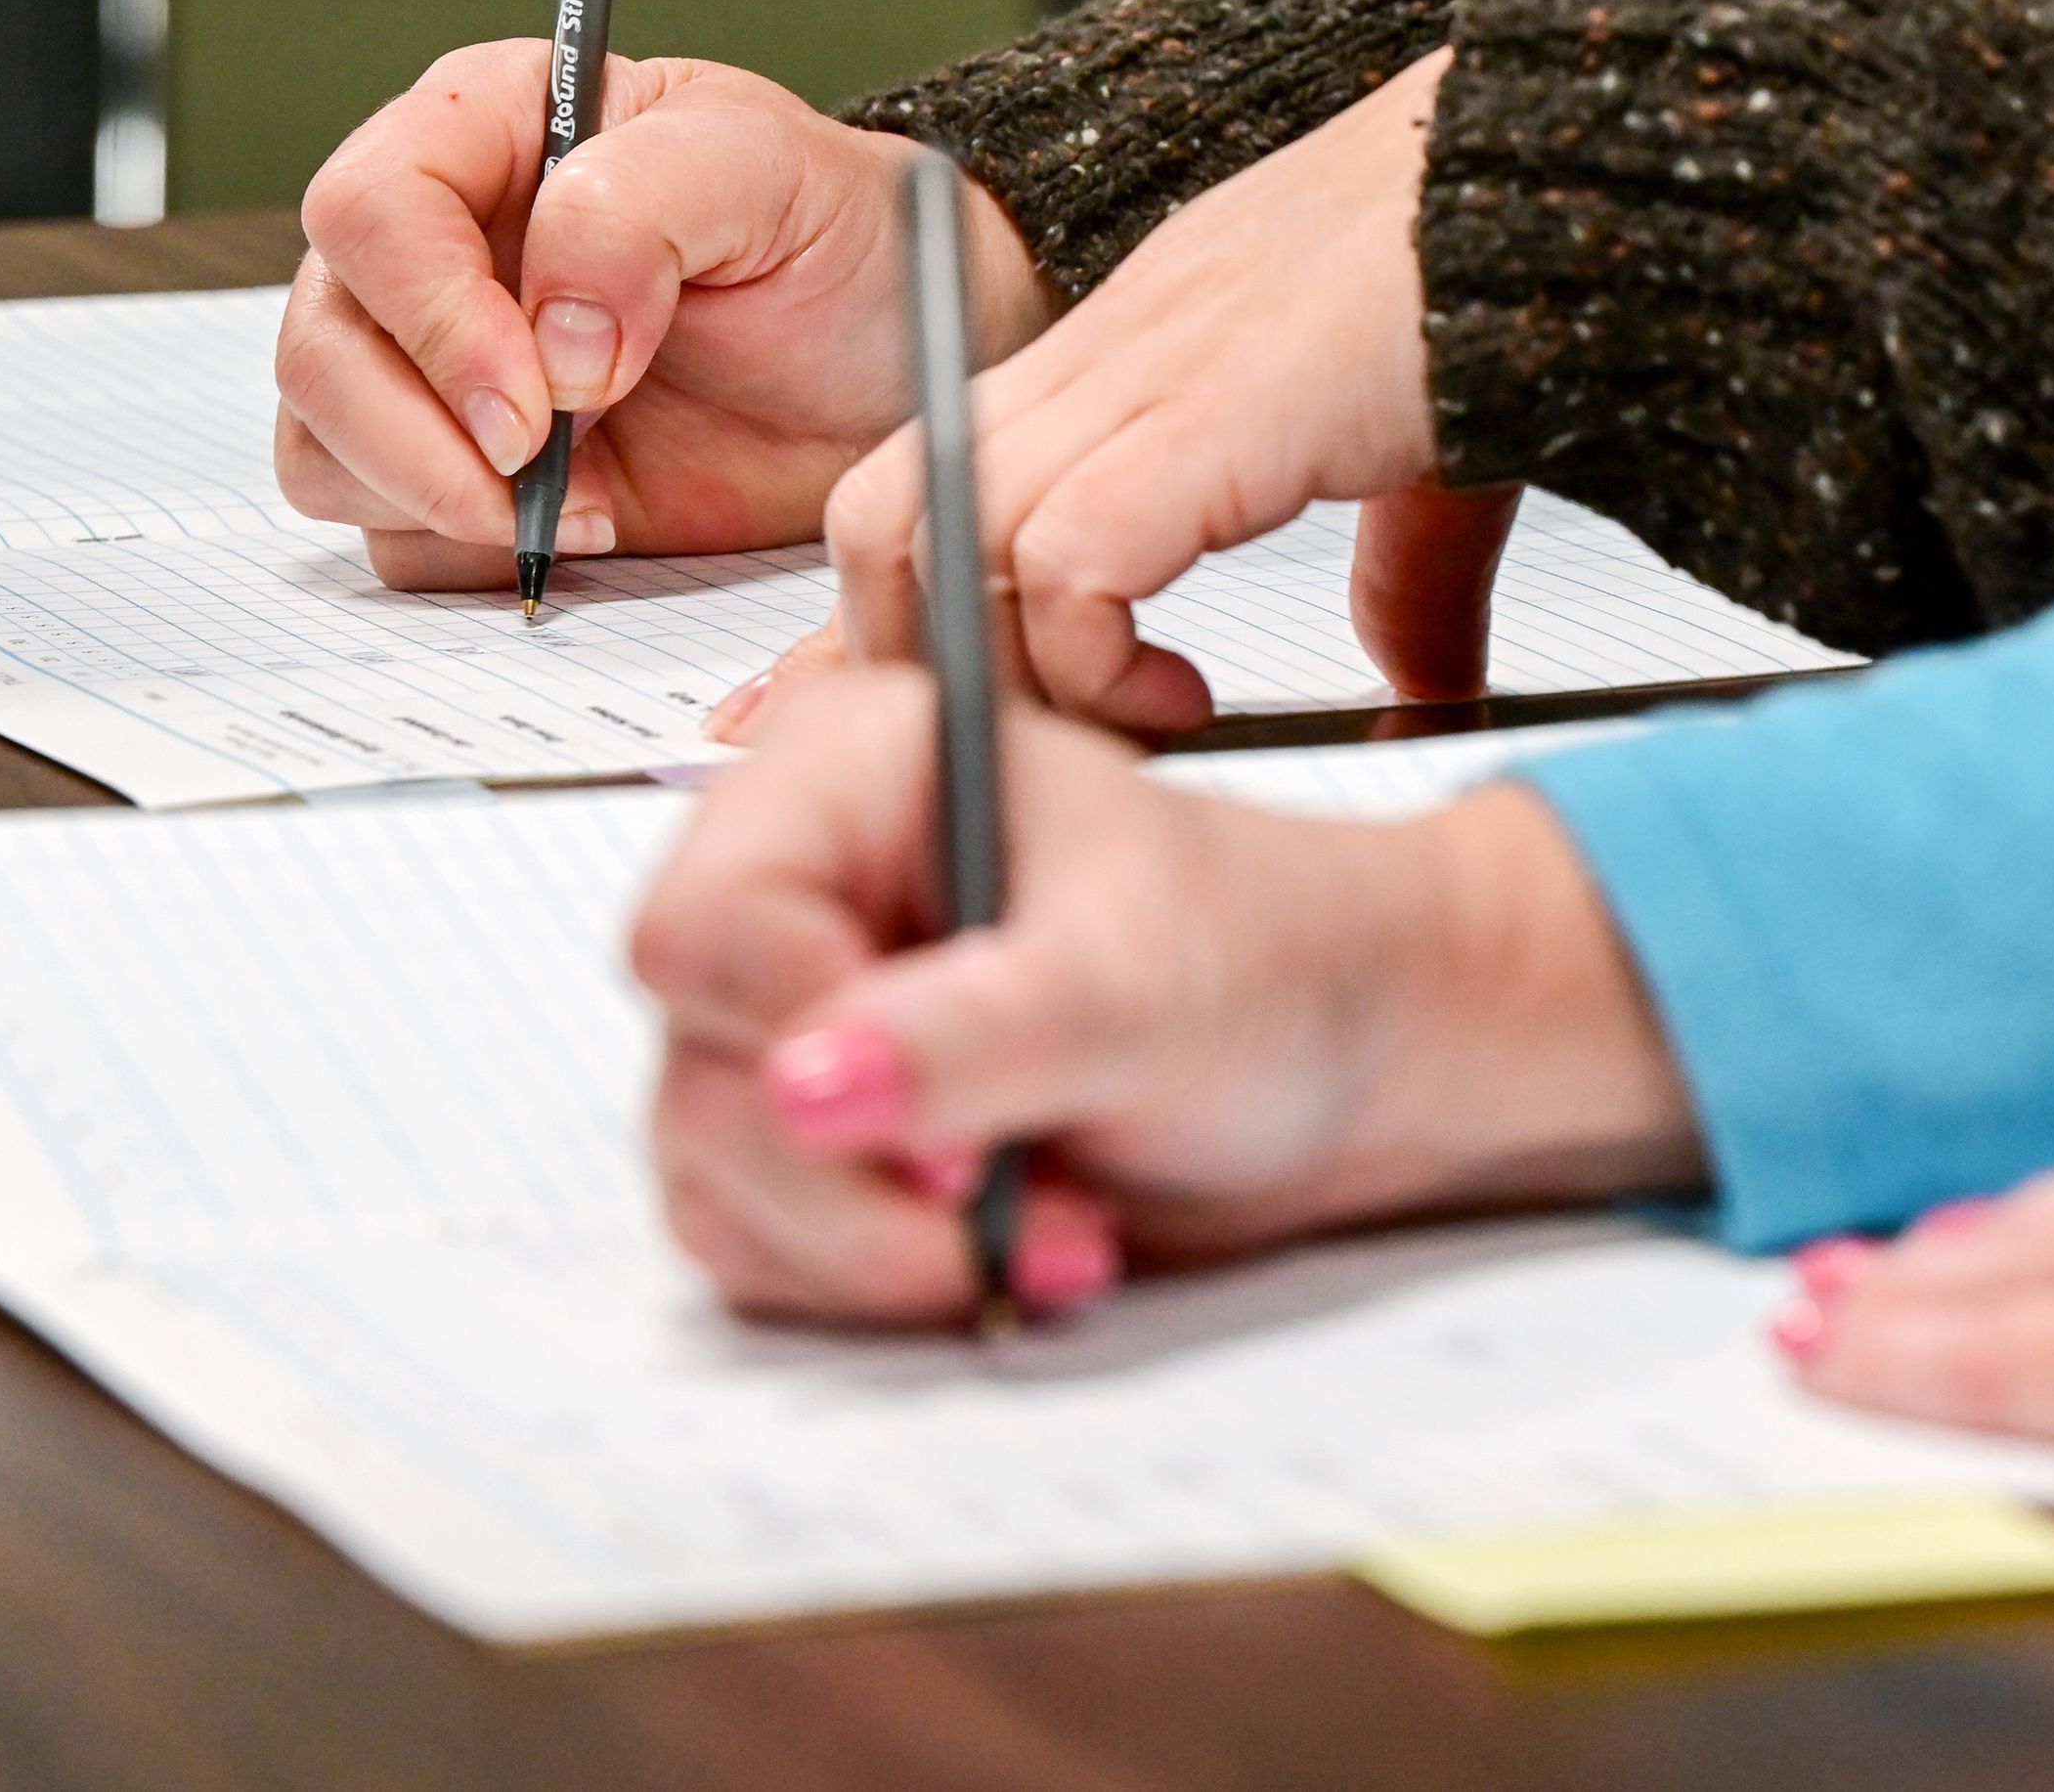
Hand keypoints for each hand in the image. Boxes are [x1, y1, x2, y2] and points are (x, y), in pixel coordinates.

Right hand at [275, 41, 1051, 587]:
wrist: (893, 367)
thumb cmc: (837, 242)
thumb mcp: (772, 175)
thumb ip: (644, 209)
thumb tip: (553, 336)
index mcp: (489, 131)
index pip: (371, 207)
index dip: (431, 313)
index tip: (534, 399)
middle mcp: (438, 248)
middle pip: (322, 343)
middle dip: (415, 431)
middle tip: (537, 476)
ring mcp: (437, 369)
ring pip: (323, 444)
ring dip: (430, 497)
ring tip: (577, 500)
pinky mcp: (465, 474)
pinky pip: (387, 528)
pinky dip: (463, 549)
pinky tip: (582, 526)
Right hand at [628, 664, 1698, 1323]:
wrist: (1353, 1053)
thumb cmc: (1271, 957)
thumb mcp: (1139, 986)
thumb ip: (971, 1034)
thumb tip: (803, 1090)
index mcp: (854, 773)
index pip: (707, 925)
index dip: (800, 1042)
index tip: (946, 1126)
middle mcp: (805, 889)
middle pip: (701, 1072)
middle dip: (861, 1179)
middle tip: (1002, 1193)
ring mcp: (804, 1021)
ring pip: (720, 1178)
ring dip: (886, 1247)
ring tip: (1060, 1222)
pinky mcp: (827, 1135)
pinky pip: (763, 1247)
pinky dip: (884, 1280)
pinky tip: (1020, 1241)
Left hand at [790, 48, 1497, 737]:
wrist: (1571, 164)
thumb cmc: (1507, 270)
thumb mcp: (1424, 461)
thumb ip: (1400, 579)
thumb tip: (1423, 678)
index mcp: (1141, 345)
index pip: (937, 473)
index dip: (922, 608)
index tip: (971, 713)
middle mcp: (1110, 347)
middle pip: (888, 505)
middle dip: (921, 657)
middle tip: (1024, 749)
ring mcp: (1146, 366)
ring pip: (938, 528)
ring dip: (996, 673)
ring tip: (1107, 729)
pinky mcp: (1210, 410)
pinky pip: (1063, 557)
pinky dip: (1090, 658)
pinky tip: (1181, 695)